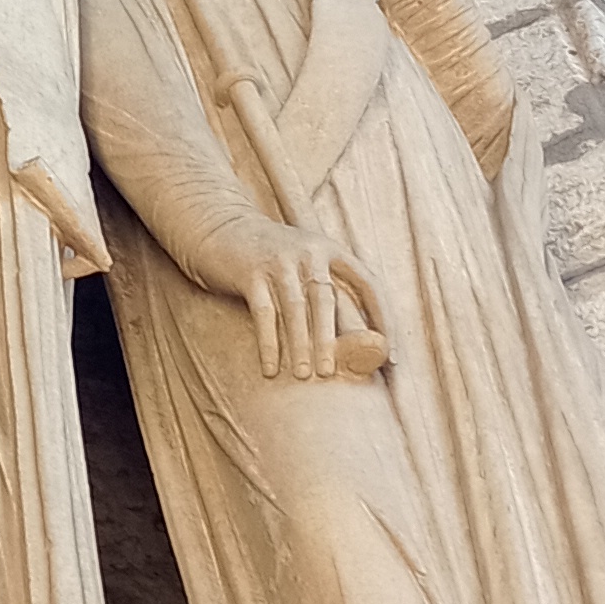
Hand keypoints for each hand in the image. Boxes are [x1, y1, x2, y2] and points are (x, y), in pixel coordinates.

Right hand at [202, 217, 369, 381]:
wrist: (217, 227)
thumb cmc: (268, 257)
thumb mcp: (303, 262)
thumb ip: (327, 288)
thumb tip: (358, 340)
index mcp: (331, 251)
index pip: (369, 284)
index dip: (382, 319)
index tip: (388, 353)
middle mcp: (309, 252)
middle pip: (327, 299)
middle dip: (332, 339)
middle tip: (334, 373)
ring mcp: (279, 261)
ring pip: (296, 309)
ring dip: (301, 345)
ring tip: (303, 375)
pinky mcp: (251, 272)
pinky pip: (265, 313)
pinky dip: (269, 343)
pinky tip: (270, 368)